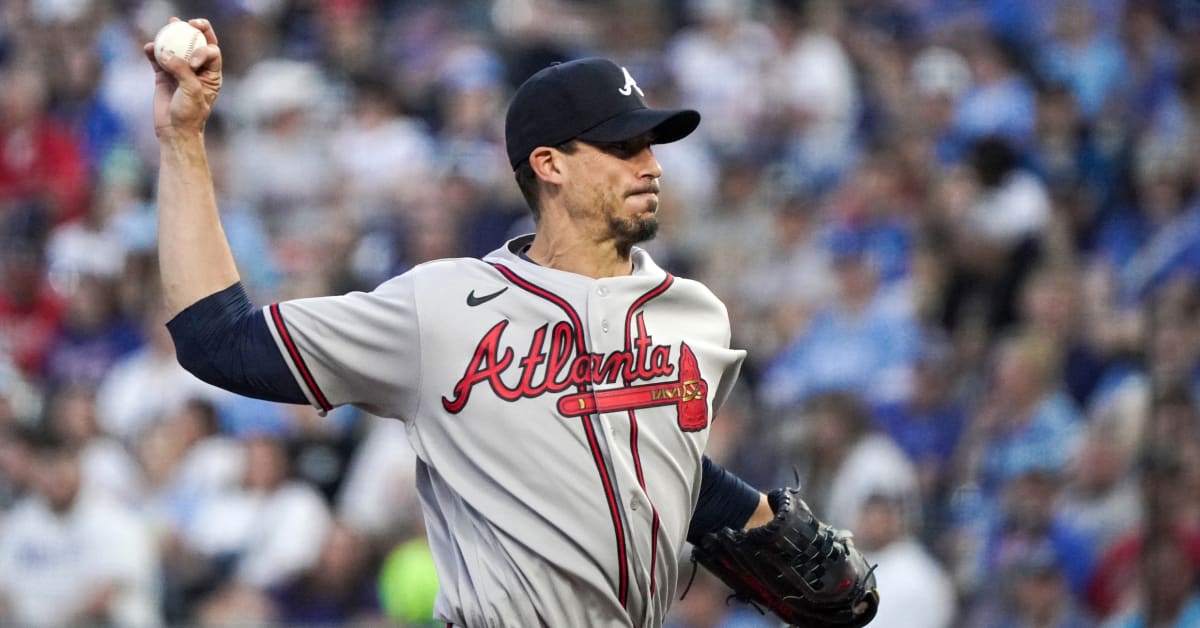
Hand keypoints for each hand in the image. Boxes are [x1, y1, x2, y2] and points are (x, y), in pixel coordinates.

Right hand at [143, 17, 221, 136]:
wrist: (174, 130)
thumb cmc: (190, 114)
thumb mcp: (191, 91)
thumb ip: (182, 70)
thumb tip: (166, 53)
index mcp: (211, 74)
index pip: (211, 52)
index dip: (204, 48)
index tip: (194, 60)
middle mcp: (197, 70)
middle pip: (195, 44)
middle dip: (192, 30)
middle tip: (183, 22)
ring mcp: (180, 72)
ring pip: (176, 49)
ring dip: (171, 37)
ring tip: (167, 26)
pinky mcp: (163, 76)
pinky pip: (158, 60)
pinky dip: (154, 52)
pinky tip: (148, 47)